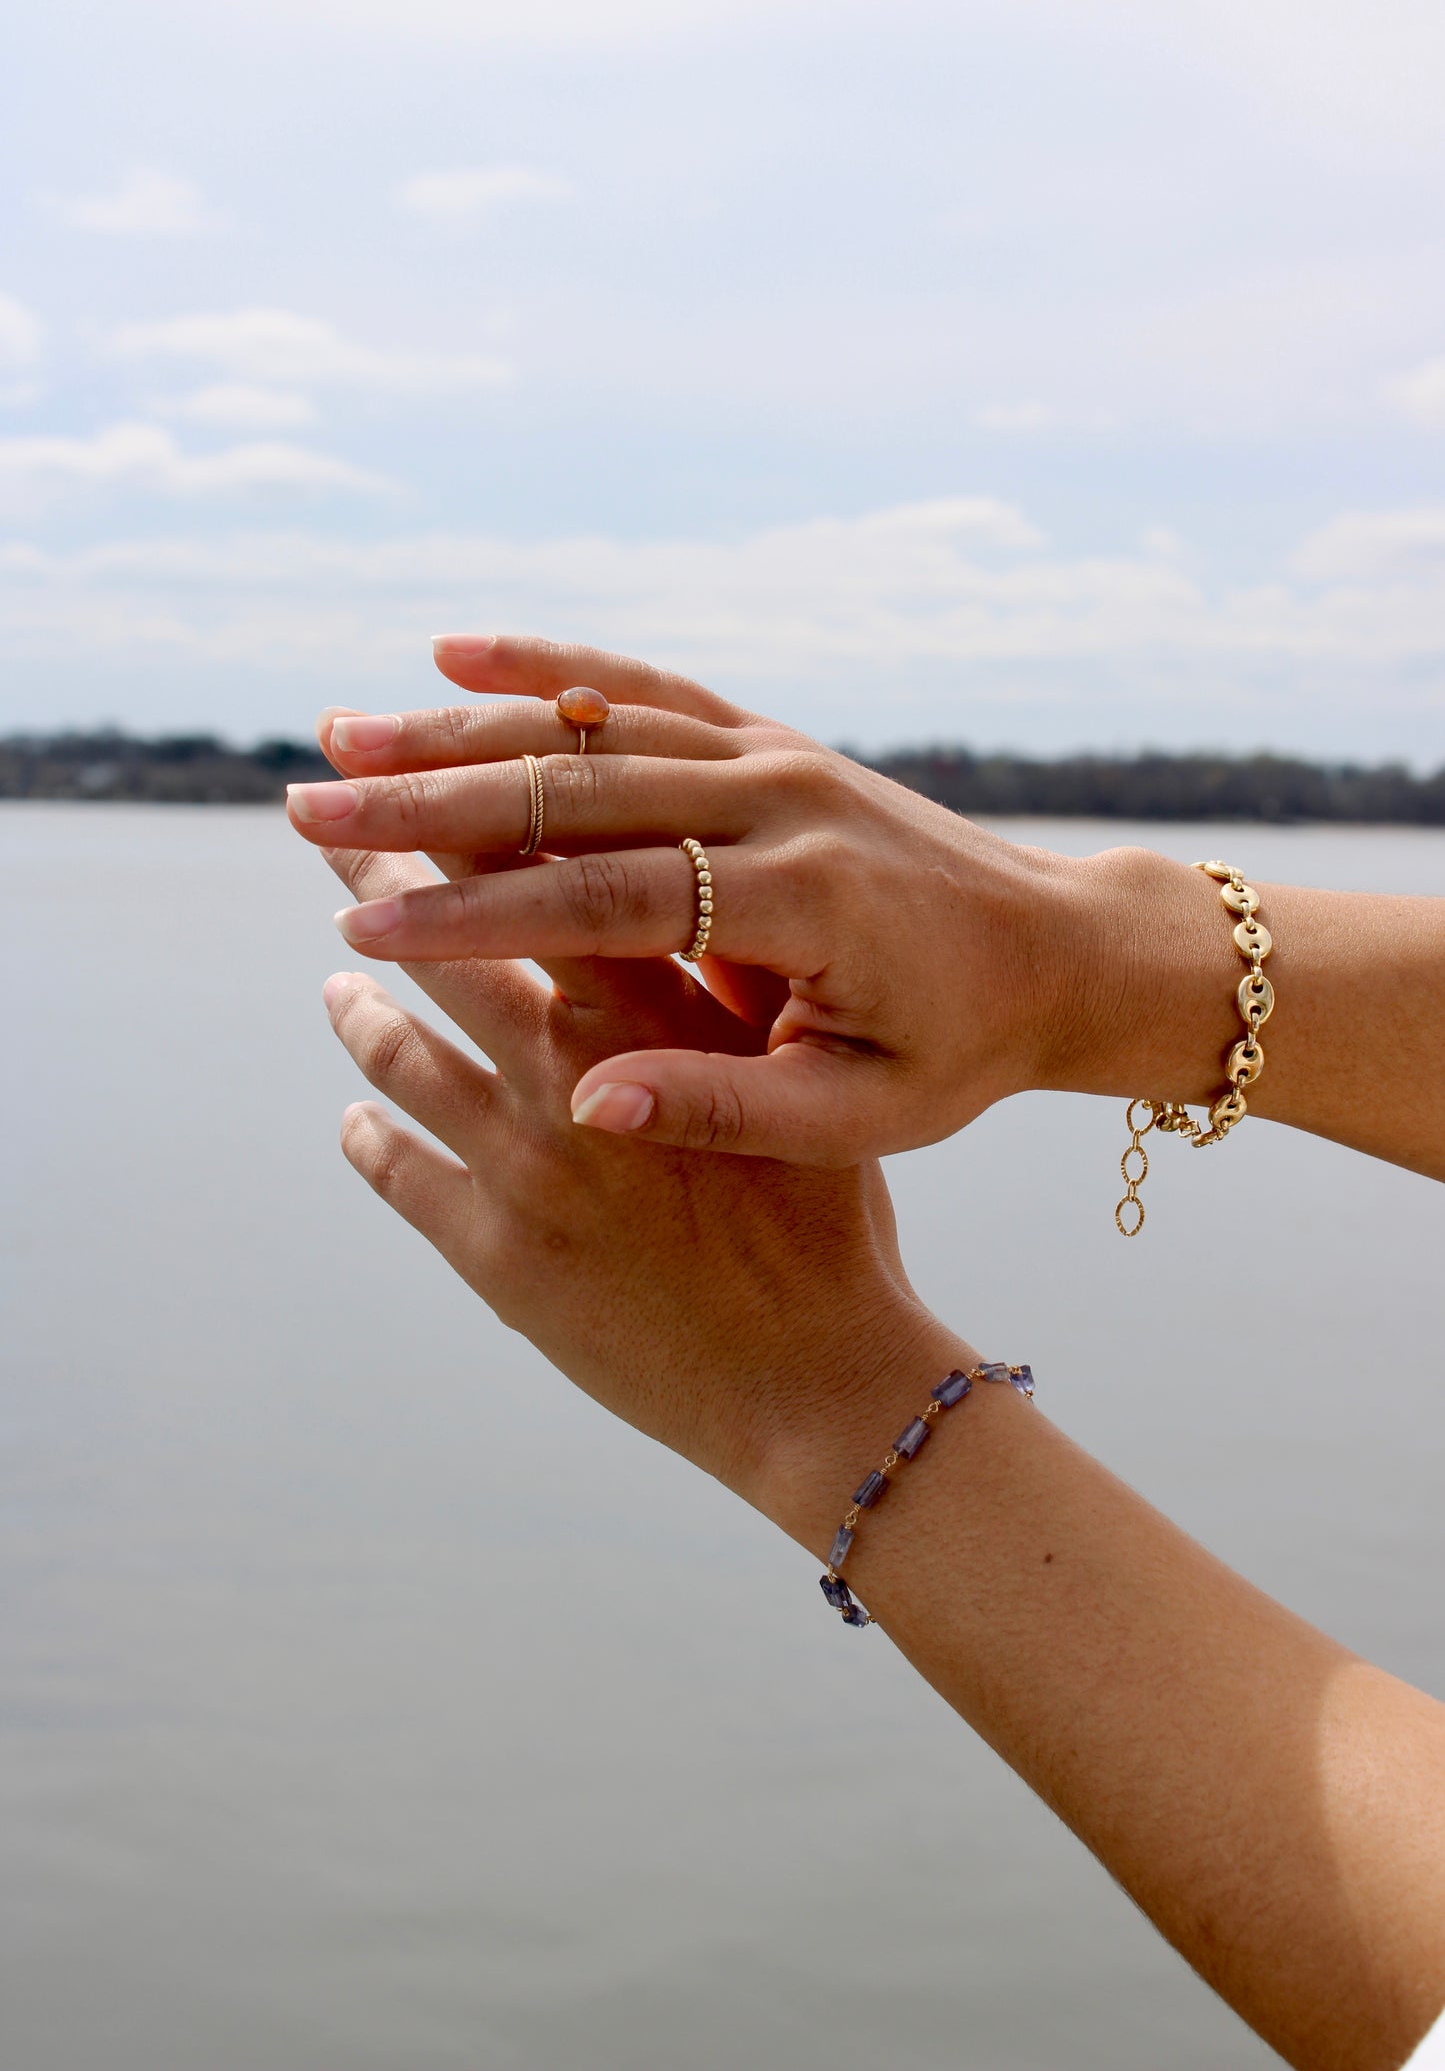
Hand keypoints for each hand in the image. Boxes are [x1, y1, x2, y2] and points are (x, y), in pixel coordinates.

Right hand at [292, 637, 1115, 1166]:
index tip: (367, 924)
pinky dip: (554, 665)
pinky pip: (650, 685)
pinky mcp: (774, 739)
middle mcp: (781, 800)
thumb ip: (725, 1111)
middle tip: (303, 810)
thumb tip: (583, 1107)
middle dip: (429, 802)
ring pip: (597, 721)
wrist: (1062, 951)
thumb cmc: (965, 1049)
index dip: (479, 915)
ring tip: (343, 734)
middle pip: (577, 787)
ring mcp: (777, 754)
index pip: (607, 901)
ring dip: (465, 727)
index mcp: (804, 900)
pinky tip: (460, 653)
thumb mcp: (866, 1112)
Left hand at [313, 840, 949, 1536]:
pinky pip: (400, 1171)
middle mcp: (569, 1079)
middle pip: (446, 949)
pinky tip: (354, 1115)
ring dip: (360, 1009)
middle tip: (326, 831)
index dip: (467, 823)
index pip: (536, 887)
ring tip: (337, 983)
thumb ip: (730, 1001)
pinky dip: (368, 1131)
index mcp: (653, 1024)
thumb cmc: (829, 1231)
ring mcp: (520, 1168)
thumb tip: (685, 909)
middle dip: (380, 879)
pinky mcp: (491, 1254)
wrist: (810, 1383)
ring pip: (403, 1054)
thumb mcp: (798, 1086)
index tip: (415, 774)